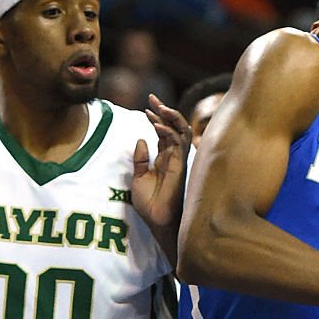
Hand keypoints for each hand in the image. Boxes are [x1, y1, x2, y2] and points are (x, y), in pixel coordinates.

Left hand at [132, 94, 190, 230]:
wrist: (156, 220)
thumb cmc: (149, 203)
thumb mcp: (138, 177)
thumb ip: (140, 159)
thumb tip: (141, 139)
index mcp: (164, 159)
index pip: (164, 132)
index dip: (156, 118)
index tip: (146, 108)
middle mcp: (174, 157)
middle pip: (174, 127)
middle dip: (164, 111)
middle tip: (152, 98)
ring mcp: (178, 160)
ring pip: (180, 131)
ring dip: (170, 116)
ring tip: (157, 106)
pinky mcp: (180, 165)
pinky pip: (178, 143)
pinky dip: (168, 131)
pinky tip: (156, 125)